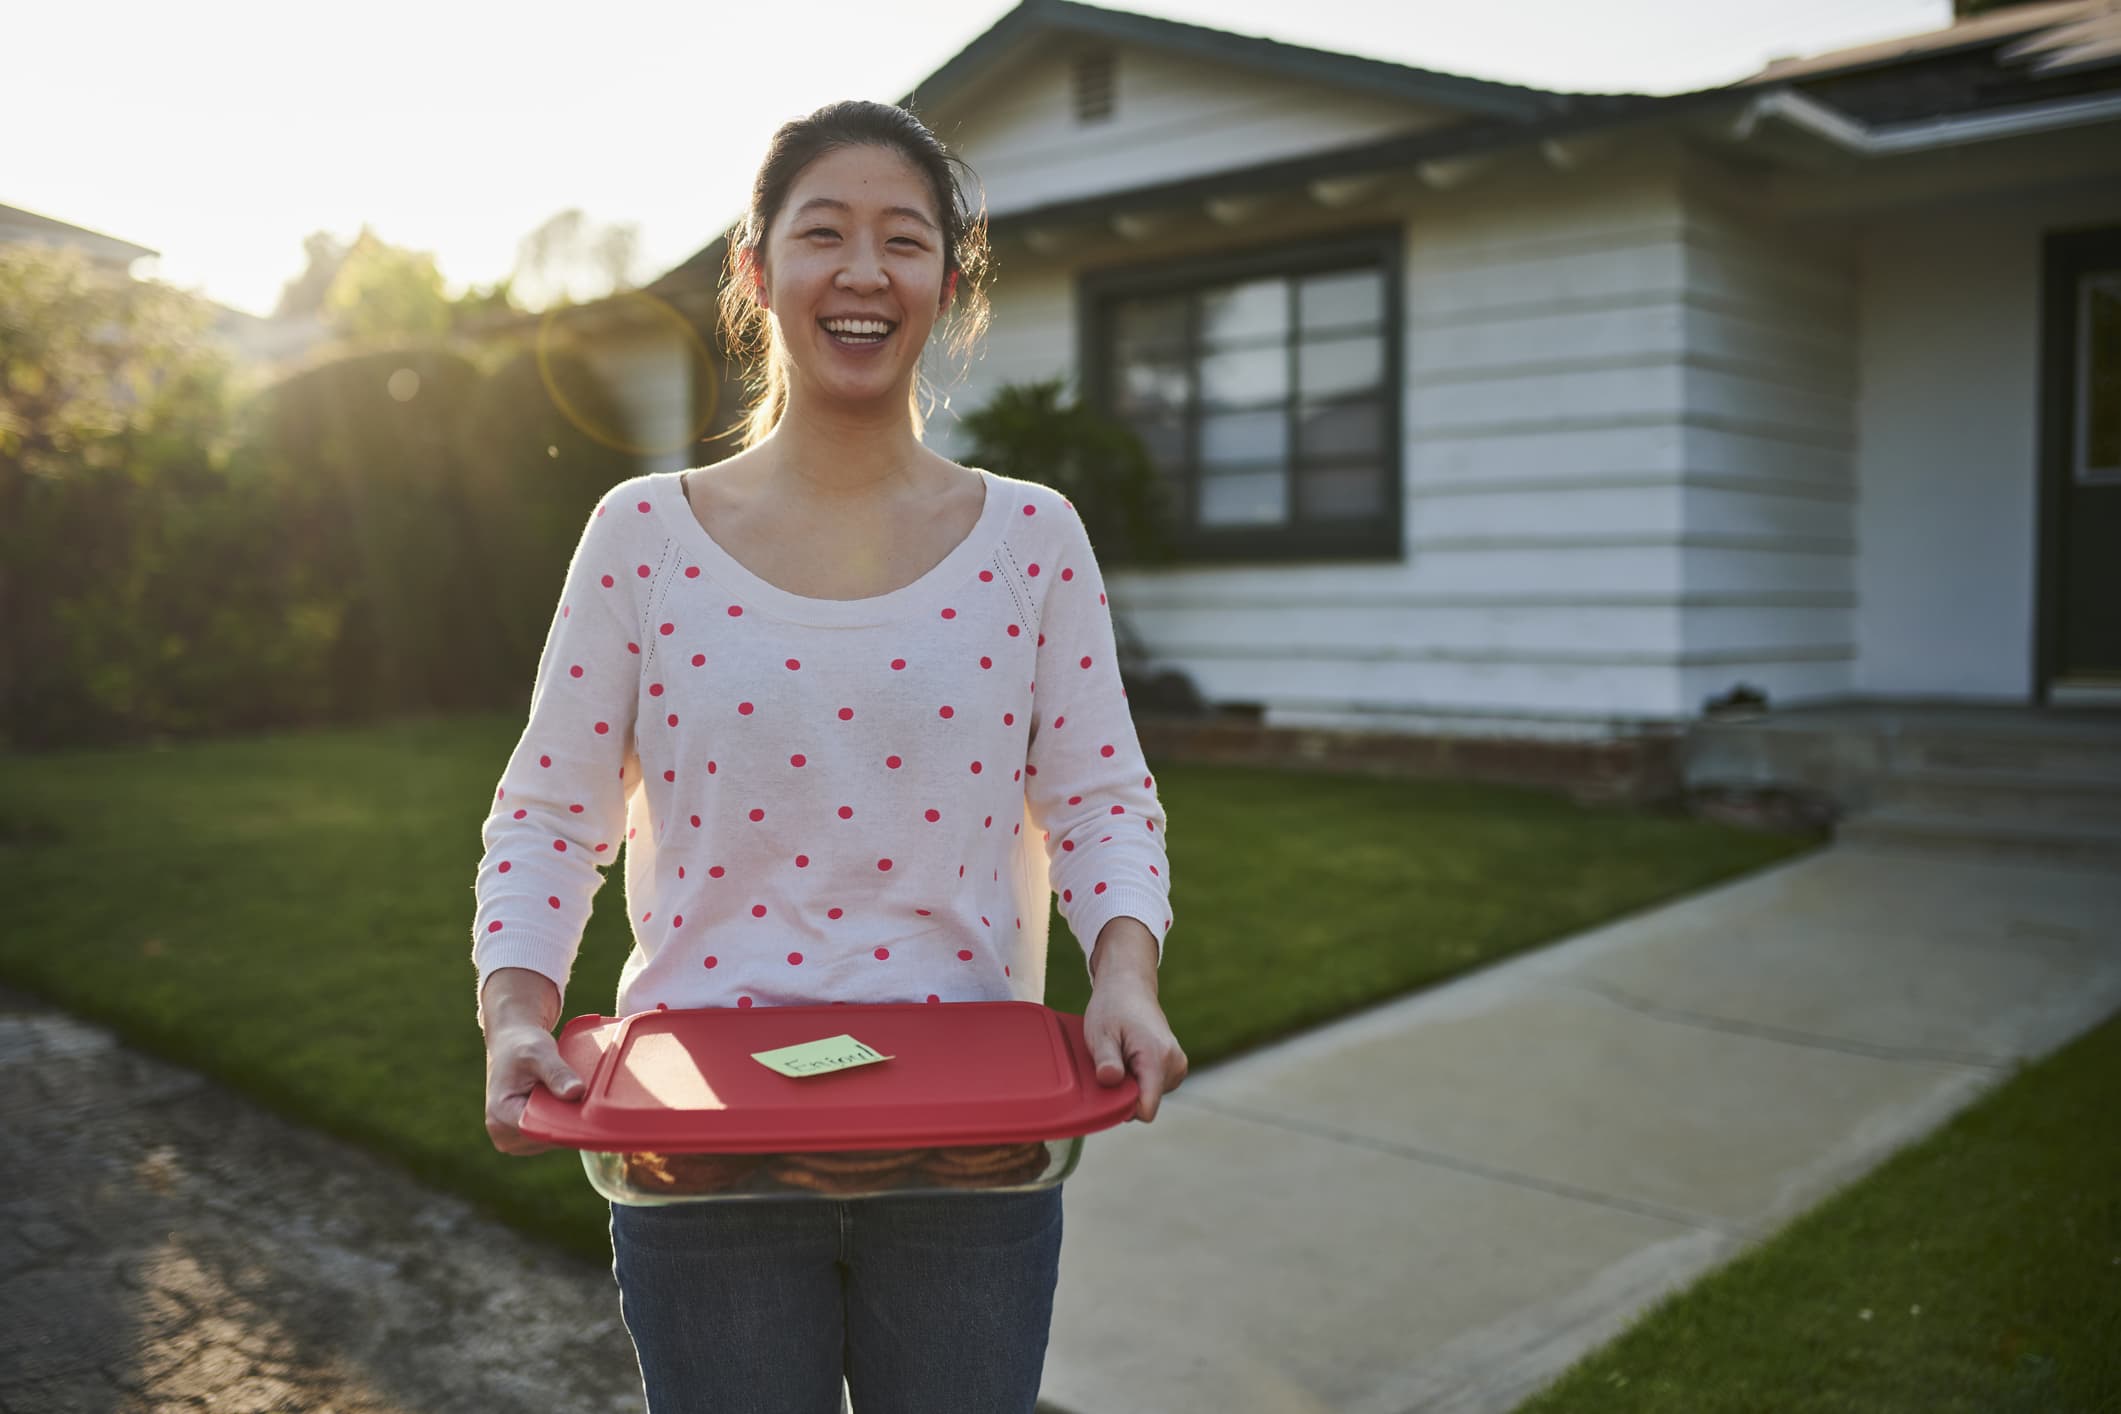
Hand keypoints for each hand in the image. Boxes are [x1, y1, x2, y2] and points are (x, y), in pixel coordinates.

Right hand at [483, 1021, 586, 1155]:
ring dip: (568, 1123)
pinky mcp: (525, 1137)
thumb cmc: (521, 1045)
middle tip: (589, 1101)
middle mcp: (503, 1133)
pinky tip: (570, 1107)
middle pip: (548, 1139)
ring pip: (552, 1141)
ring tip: (575, 1100)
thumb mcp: (539, 1052)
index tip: (590, 1116)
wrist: (511, 1044)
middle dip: (570, 1123)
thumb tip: (576, 1092)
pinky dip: (563, 1123)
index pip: (539, 1132)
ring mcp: (514, 1139)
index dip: (566, 1125)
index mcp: (500, 1115)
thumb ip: (557, 1073)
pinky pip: (552, 1137)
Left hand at [1084, 977, 1186, 1122]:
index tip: (1110, 1084)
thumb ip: (1106, 1059)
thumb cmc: (1112, 1008)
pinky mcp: (1176, 1067)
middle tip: (1113, 1060)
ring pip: (1149, 1096)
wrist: (1129, 987)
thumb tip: (1110, 1080)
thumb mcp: (1101, 1033)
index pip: (1147, 1109)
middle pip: (1146, 1103)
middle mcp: (1175, 1064)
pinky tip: (1132, 1056)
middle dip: (1125, 1091)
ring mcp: (1178, 1065)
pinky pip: (1153, 1087)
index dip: (1123, 1105)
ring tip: (1123, 1054)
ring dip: (1131, 1083)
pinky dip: (1139, 1078)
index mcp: (1158, 1058)